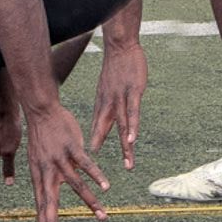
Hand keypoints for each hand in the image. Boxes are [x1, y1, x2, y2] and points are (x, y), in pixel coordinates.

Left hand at [23, 100, 108, 221]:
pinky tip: (106, 186)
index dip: (43, 220)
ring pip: (75, 185)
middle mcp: (47, 170)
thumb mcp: (38, 159)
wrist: (41, 111)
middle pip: (50, 200)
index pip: (40, 202)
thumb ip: (46, 175)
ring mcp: (60, 159)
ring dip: (90, 202)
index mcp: (39, 174)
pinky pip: (86, 165)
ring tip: (102, 216)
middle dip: (51, 220)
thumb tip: (55, 188)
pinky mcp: (72, 147)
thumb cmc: (42, 135)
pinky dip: (96, 176)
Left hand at [88, 39, 146, 170]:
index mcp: (103, 103)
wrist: (121, 46)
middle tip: (103, 175)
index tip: (88, 161)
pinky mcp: (133, 93)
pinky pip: (132, 113)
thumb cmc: (115, 67)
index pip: (96, 128)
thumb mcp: (107, 87)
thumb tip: (102, 118)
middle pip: (106, 132)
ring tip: (128, 163)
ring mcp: (121, 99)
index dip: (93, 144)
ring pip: (122, 127)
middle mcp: (109, 104)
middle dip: (105, 151)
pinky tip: (133, 139)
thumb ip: (106, 105)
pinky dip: (133, 126)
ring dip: (125, 146)